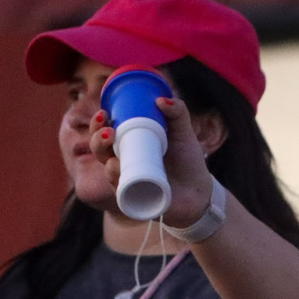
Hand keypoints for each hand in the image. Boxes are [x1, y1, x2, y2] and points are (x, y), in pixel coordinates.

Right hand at [90, 91, 217, 227]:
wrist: (201, 190)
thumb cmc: (187, 161)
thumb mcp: (183, 134)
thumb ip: (177, 113)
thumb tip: (161, 99)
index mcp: (128, 146)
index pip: (104, 133)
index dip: (97, 124)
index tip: (103, 113)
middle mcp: (123, 164)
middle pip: (99, 150)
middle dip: (97, 138)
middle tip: (108, 130)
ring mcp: (128, 182)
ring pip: (107, 170)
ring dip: (105, 157)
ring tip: (112, 145)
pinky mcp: (136, 198)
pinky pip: (121, 191)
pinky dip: (117, 179)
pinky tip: (116, 168)